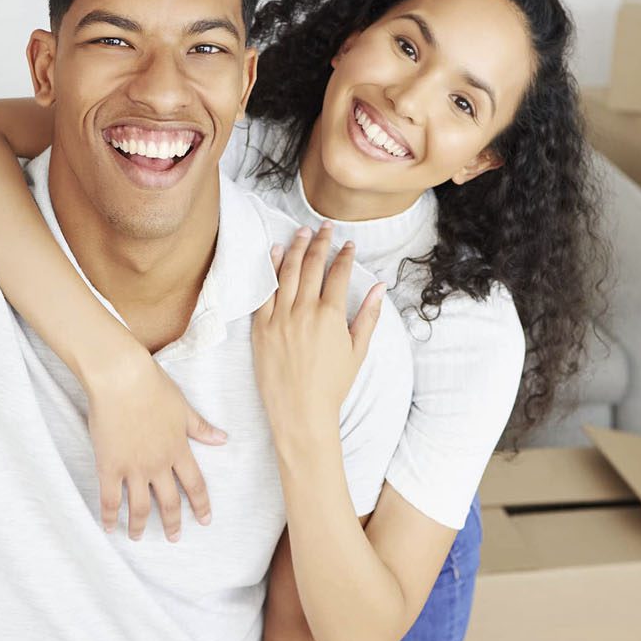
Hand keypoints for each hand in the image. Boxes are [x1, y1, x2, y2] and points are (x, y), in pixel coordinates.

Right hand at [83, 347, 227, 541]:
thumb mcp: (183, 407)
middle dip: (173, 523)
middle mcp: (158, 464)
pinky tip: (108, 527)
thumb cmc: (153, 386)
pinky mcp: (109, 466)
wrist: (121, 378)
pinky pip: (110, 499)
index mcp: (179, 449)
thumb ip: (201, 428)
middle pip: (169, 502)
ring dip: (140, 525)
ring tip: (137, 536)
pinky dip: (110, 516)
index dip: (201, 505)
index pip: (196, 485)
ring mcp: (134, 468)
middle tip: (173, 538)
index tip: (205, 520)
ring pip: (140, 507)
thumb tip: (224, 439)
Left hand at [252, 223, 385, 444]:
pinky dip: (270, 269)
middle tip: (324, 228)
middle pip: (312, 266)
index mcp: (330, 316)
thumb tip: (379, 287)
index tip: (348, 244)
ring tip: (301, 232)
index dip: (344, 255)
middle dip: (320, 242)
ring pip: (287, 272)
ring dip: (295, 248)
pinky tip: (275, 253)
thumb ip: (367, 315)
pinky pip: (264, 291)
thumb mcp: (357, 351)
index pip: (338, 274)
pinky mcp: (261, 327)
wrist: (300, 412)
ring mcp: (279, 317)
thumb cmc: (332, 385)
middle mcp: (304, 311)